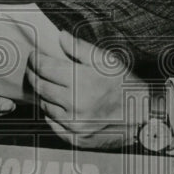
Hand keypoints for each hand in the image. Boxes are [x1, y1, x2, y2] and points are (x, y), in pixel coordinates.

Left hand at [26, 30, 149, 149]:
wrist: (141, 115)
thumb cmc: (123, 84)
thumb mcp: (105, 60)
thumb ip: (79, 48)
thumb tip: (60, 36)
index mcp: (81, 81)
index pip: (44, 67)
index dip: (35, 59)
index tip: (34, 55)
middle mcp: (74, 104)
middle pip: (40, 86)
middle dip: (33, 74)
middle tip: (33, 67)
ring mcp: (73, 123)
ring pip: (44, 105)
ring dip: (42, 93)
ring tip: (46, 84)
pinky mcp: (74, 138)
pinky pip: (52, 123)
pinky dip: (50, 112)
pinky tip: (56, 103)